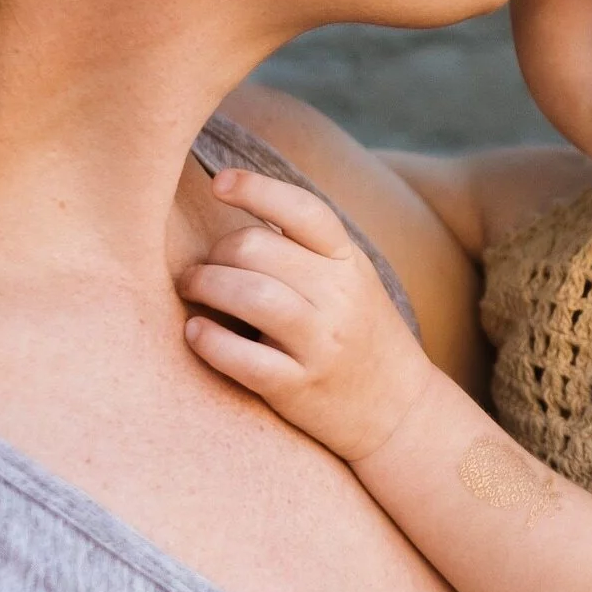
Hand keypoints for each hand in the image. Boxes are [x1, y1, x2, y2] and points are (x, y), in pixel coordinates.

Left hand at [177, 168, 432, 460]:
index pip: (303, 209)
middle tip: (201, 267)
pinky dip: (208, 340)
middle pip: (257, 247)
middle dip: (215, 252)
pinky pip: (241, 357)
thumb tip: (243, 211)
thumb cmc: (360, 335)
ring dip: (204, 284)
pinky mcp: (298, 387)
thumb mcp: (351, 281)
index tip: (218, 183)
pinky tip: (195, 332)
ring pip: (248, 293)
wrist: (398, 408)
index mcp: (349, 261)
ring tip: (192, 289)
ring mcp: (320, 342)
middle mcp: (339, 295)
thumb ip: (307, 250)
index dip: (256, 189)